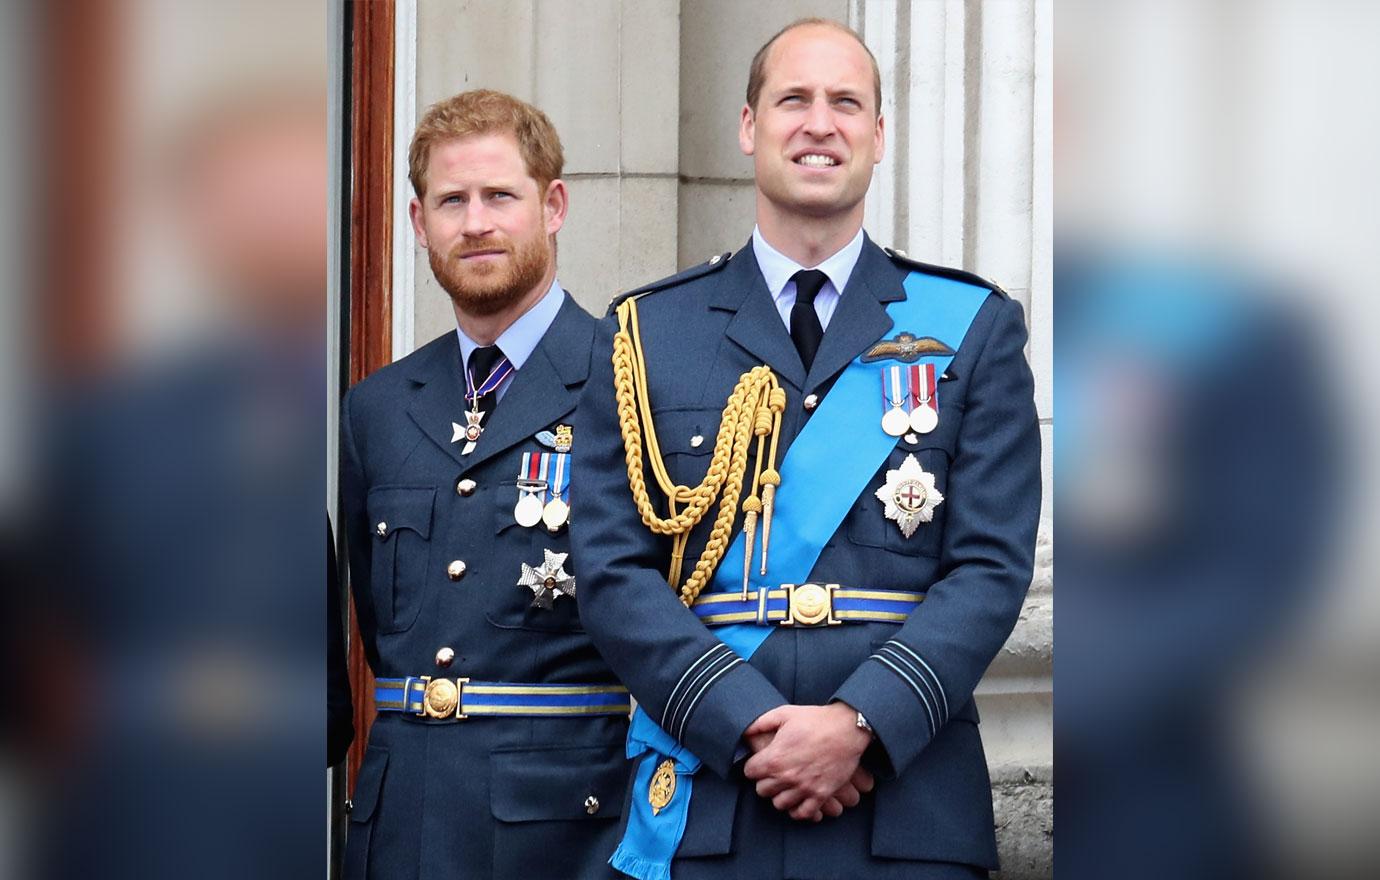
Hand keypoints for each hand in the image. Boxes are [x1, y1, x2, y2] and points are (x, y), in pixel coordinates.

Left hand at [742, 703, 872, 820]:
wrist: (847, 728)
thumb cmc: (815, 719)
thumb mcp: (784, 713)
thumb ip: (760, 723)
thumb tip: (744, 732)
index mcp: (774, 758)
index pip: (749, 773)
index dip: (754, 766)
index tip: (760, 762)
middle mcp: (787, 777)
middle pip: (762, 791)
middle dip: (765, 781)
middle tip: (773, 774)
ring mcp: (804, 788)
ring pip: (780, 804)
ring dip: (780, 795)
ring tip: (786, 786)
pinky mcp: (821, 794)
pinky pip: (803, 813)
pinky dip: (798, 809)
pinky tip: (799, 799)